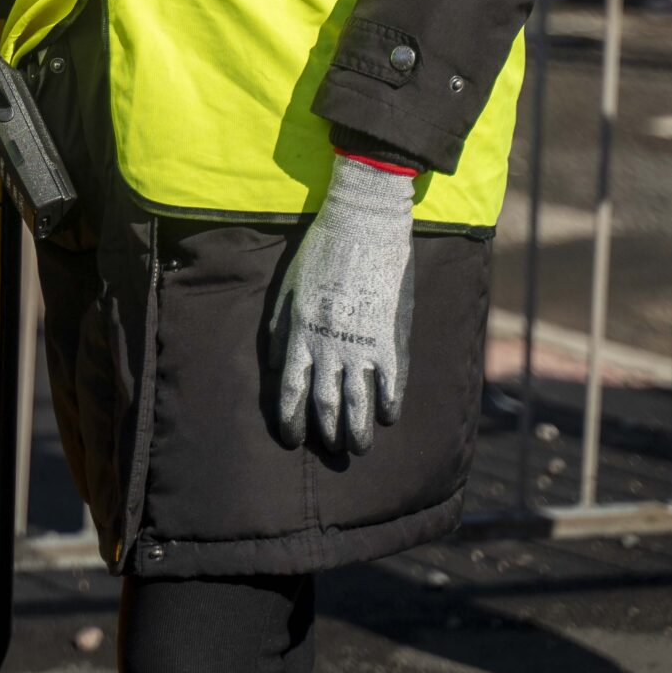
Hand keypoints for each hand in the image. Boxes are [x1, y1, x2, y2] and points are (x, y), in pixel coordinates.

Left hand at [270, 156, 415, 455]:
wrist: (363, 224)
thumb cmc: (321, 252)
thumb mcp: (288, 289)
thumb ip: (281, 331)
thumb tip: (278, 368)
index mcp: (301, 335)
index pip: (291, 393)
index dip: (291, 421)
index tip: (292, 438)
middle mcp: (329, 347)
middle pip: (326, 406)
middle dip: (327, 434)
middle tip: (331, 448)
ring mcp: (363, 346)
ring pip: (359, 404)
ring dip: (359, 431)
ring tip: (359, 447)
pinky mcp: (392, 339)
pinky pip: (392, 385)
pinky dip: (390, 405)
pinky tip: (388, 416)